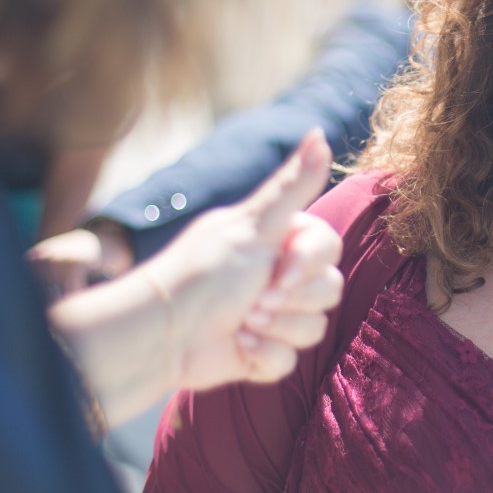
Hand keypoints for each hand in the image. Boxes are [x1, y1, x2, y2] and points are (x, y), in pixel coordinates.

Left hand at [47, 131, 341, 424]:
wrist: (163, 333)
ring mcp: (274, 316)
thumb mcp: (252, 224)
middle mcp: (280, 276)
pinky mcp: (263, 353)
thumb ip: (292, 183)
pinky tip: (237, 346)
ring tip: (240, 322)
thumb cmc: (204, 272)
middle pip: (329, 291)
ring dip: (274, 329)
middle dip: (289, 300)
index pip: (329, 250)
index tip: (274, 272)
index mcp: (279, 241)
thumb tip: (319, 131)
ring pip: (314, 329)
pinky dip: (262, 356)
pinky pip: (290, 362)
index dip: (307, 265)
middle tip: (252, 300)